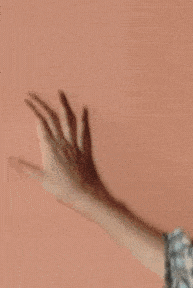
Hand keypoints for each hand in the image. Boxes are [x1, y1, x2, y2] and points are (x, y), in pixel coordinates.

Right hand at [10, 91, 108, 209]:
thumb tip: (12, 160)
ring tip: (60, 93)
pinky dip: (84, 120)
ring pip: (68, 121)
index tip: (26, 100)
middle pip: (51, 118)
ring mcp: (75, 145)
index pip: (40, 123)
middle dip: (41, 104)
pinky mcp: (85, 150)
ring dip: (63, 105)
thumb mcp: (42, 179)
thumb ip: (27, 168)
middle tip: (33, 94)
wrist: (84, 195)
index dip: (33, 109)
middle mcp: (62, 143)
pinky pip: (85, 132)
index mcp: (50, 147)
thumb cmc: (62, 189)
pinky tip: (84, 109)